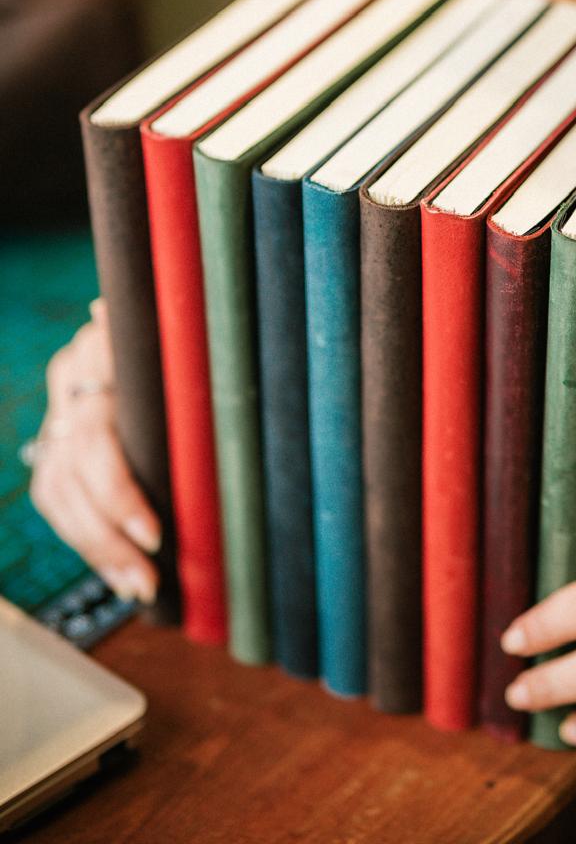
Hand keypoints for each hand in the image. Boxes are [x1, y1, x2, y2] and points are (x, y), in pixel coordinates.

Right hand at [29, 298, 159, 603]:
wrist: (148, 323)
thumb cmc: (186, 334)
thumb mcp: (186, 337)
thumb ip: (188, 348)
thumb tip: (170, 349)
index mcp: (99, 352)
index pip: (95, 439)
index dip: (118, 495)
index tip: (154, 535)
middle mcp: (69, 381)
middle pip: (72, 477)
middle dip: (109, 539)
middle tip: (149, 578)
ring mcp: (58, 413)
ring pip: (57, 494)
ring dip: (96, 549)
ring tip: (136, 586)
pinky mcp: (54, 441)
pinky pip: (55, 500)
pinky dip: (85, 539)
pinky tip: (116, 570)